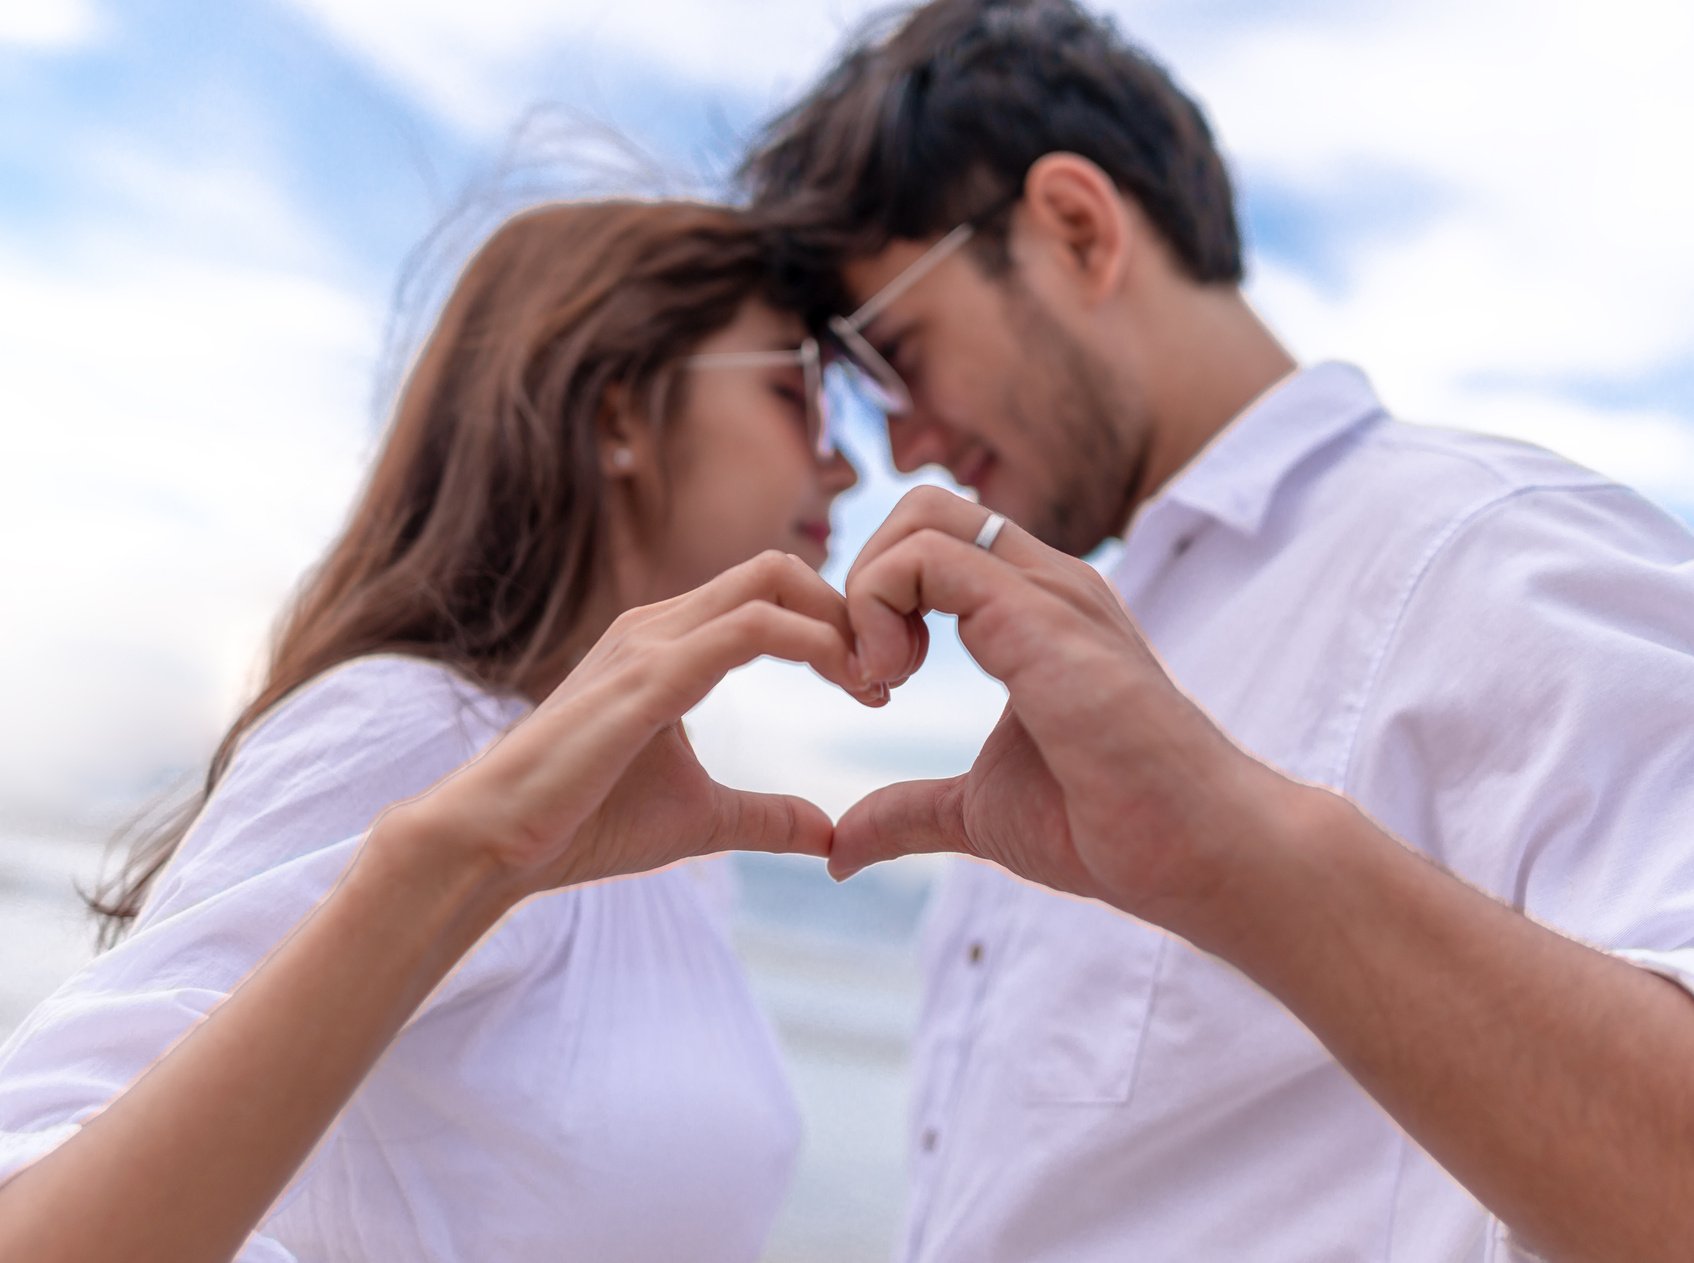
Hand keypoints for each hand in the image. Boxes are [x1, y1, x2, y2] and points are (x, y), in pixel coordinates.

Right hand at [390, 551, 883, 903]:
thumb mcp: (700, 818)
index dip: (837, 624)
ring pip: (771, 584)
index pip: (771, 593)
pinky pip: (750, 630)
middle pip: (780, 571)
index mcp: (669, 643)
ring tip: (881, 684)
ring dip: (843, 624)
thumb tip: (830, 833)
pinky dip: (816, 645)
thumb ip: (765, 816)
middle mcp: (659, 625)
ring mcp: (650, 642)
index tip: (880, 684)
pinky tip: (851, 684)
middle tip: (894, 675)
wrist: (494, 845)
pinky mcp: (647, 676)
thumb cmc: (582, 824)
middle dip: (851, 610)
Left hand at [834, 488, 1294, 937]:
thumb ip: (910, 812)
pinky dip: (876, 606)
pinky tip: (890, 683)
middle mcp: (1044, 583)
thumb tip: (841, 850)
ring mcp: (1048, 591)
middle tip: (865, 672)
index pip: (933, 542)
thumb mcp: (979, 812)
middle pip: (921, 508)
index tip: (872, 686)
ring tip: (878, 679)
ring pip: (920, 515)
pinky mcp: (1040, 616)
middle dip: (862, 577)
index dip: (875, 600)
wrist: (1197, 852)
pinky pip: (926, 558)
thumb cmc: (1110, 828)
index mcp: (1034, 610)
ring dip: (865, 592)